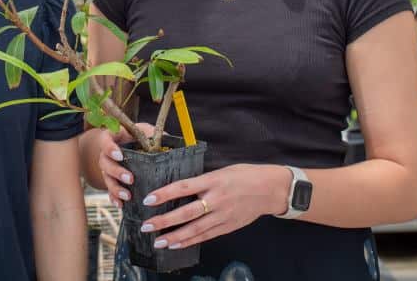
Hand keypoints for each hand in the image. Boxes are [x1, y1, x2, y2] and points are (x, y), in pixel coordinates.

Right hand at [96, 122, 154, 208]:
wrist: (145, 148)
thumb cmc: (148, 137)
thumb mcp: (152, 134)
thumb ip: (157, 138)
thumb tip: (172, 148)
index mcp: (117, 136)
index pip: (106, 139)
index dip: (109, 147)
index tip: (120, 156)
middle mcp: (109, 152)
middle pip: (104, 161)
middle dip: (116, 171)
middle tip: (130, 179)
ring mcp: (110, 167)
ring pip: (106, 177)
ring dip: (115, 187)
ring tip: (127, 196)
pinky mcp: (113, 180)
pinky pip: (109, 190)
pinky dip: (114, 198)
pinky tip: (120, 205)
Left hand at [137, 164, 291, 249]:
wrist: (270, 189)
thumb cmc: (244, 175)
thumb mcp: (221, 171)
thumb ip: (202, 181)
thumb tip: (179, 188)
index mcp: (213, 181)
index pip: (183, 187)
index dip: (164, 194)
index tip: (148, 200)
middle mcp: (217, 199)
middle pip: (186, 212)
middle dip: (164, 220)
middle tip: (146, 226)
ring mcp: (223, 215)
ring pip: (195, 229)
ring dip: (174, 237)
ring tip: (158, 242)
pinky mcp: (228, 226)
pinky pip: (206, 236)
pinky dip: (190, 241)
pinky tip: (177, 245)